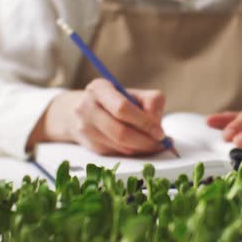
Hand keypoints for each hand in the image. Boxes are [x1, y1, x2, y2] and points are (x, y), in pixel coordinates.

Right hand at [27, 79, 165, 155]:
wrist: (80, 110)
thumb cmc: (114, 100)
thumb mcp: (132, 93)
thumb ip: (151, 101)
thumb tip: (156, 121)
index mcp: (99, 89)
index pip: (122, 108)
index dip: (144, 122)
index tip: (160, 131)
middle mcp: (87, 108)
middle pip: (120, 132)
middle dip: (145, 141)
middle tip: (161, 143)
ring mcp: (85, 128)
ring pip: (119, 146)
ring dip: (141, 148)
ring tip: (154, 144)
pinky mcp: (89, 145)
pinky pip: (117, 153)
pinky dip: (133, 151)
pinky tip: (140, 146)